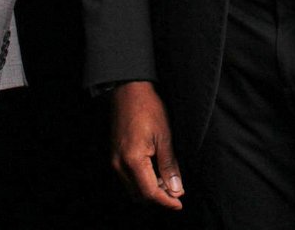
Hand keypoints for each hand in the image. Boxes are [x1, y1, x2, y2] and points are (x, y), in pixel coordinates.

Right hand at [111, 81, 183, 209]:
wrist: (128, 90)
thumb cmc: (148, 109)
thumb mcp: (164, 136)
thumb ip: (169, 166)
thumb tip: (176, 189)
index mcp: (133, 160)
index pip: (150, 192)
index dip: (166, 201)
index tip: (179, 204)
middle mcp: (119, 165)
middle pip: (139, 195)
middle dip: (159, 197)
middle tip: (177, 190)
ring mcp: (114, 161)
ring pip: (132, 189)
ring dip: (150, 190)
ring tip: (168, 180)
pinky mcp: (114, 156)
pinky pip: (127, 178)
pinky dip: (142, 181)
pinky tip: (155, 172)